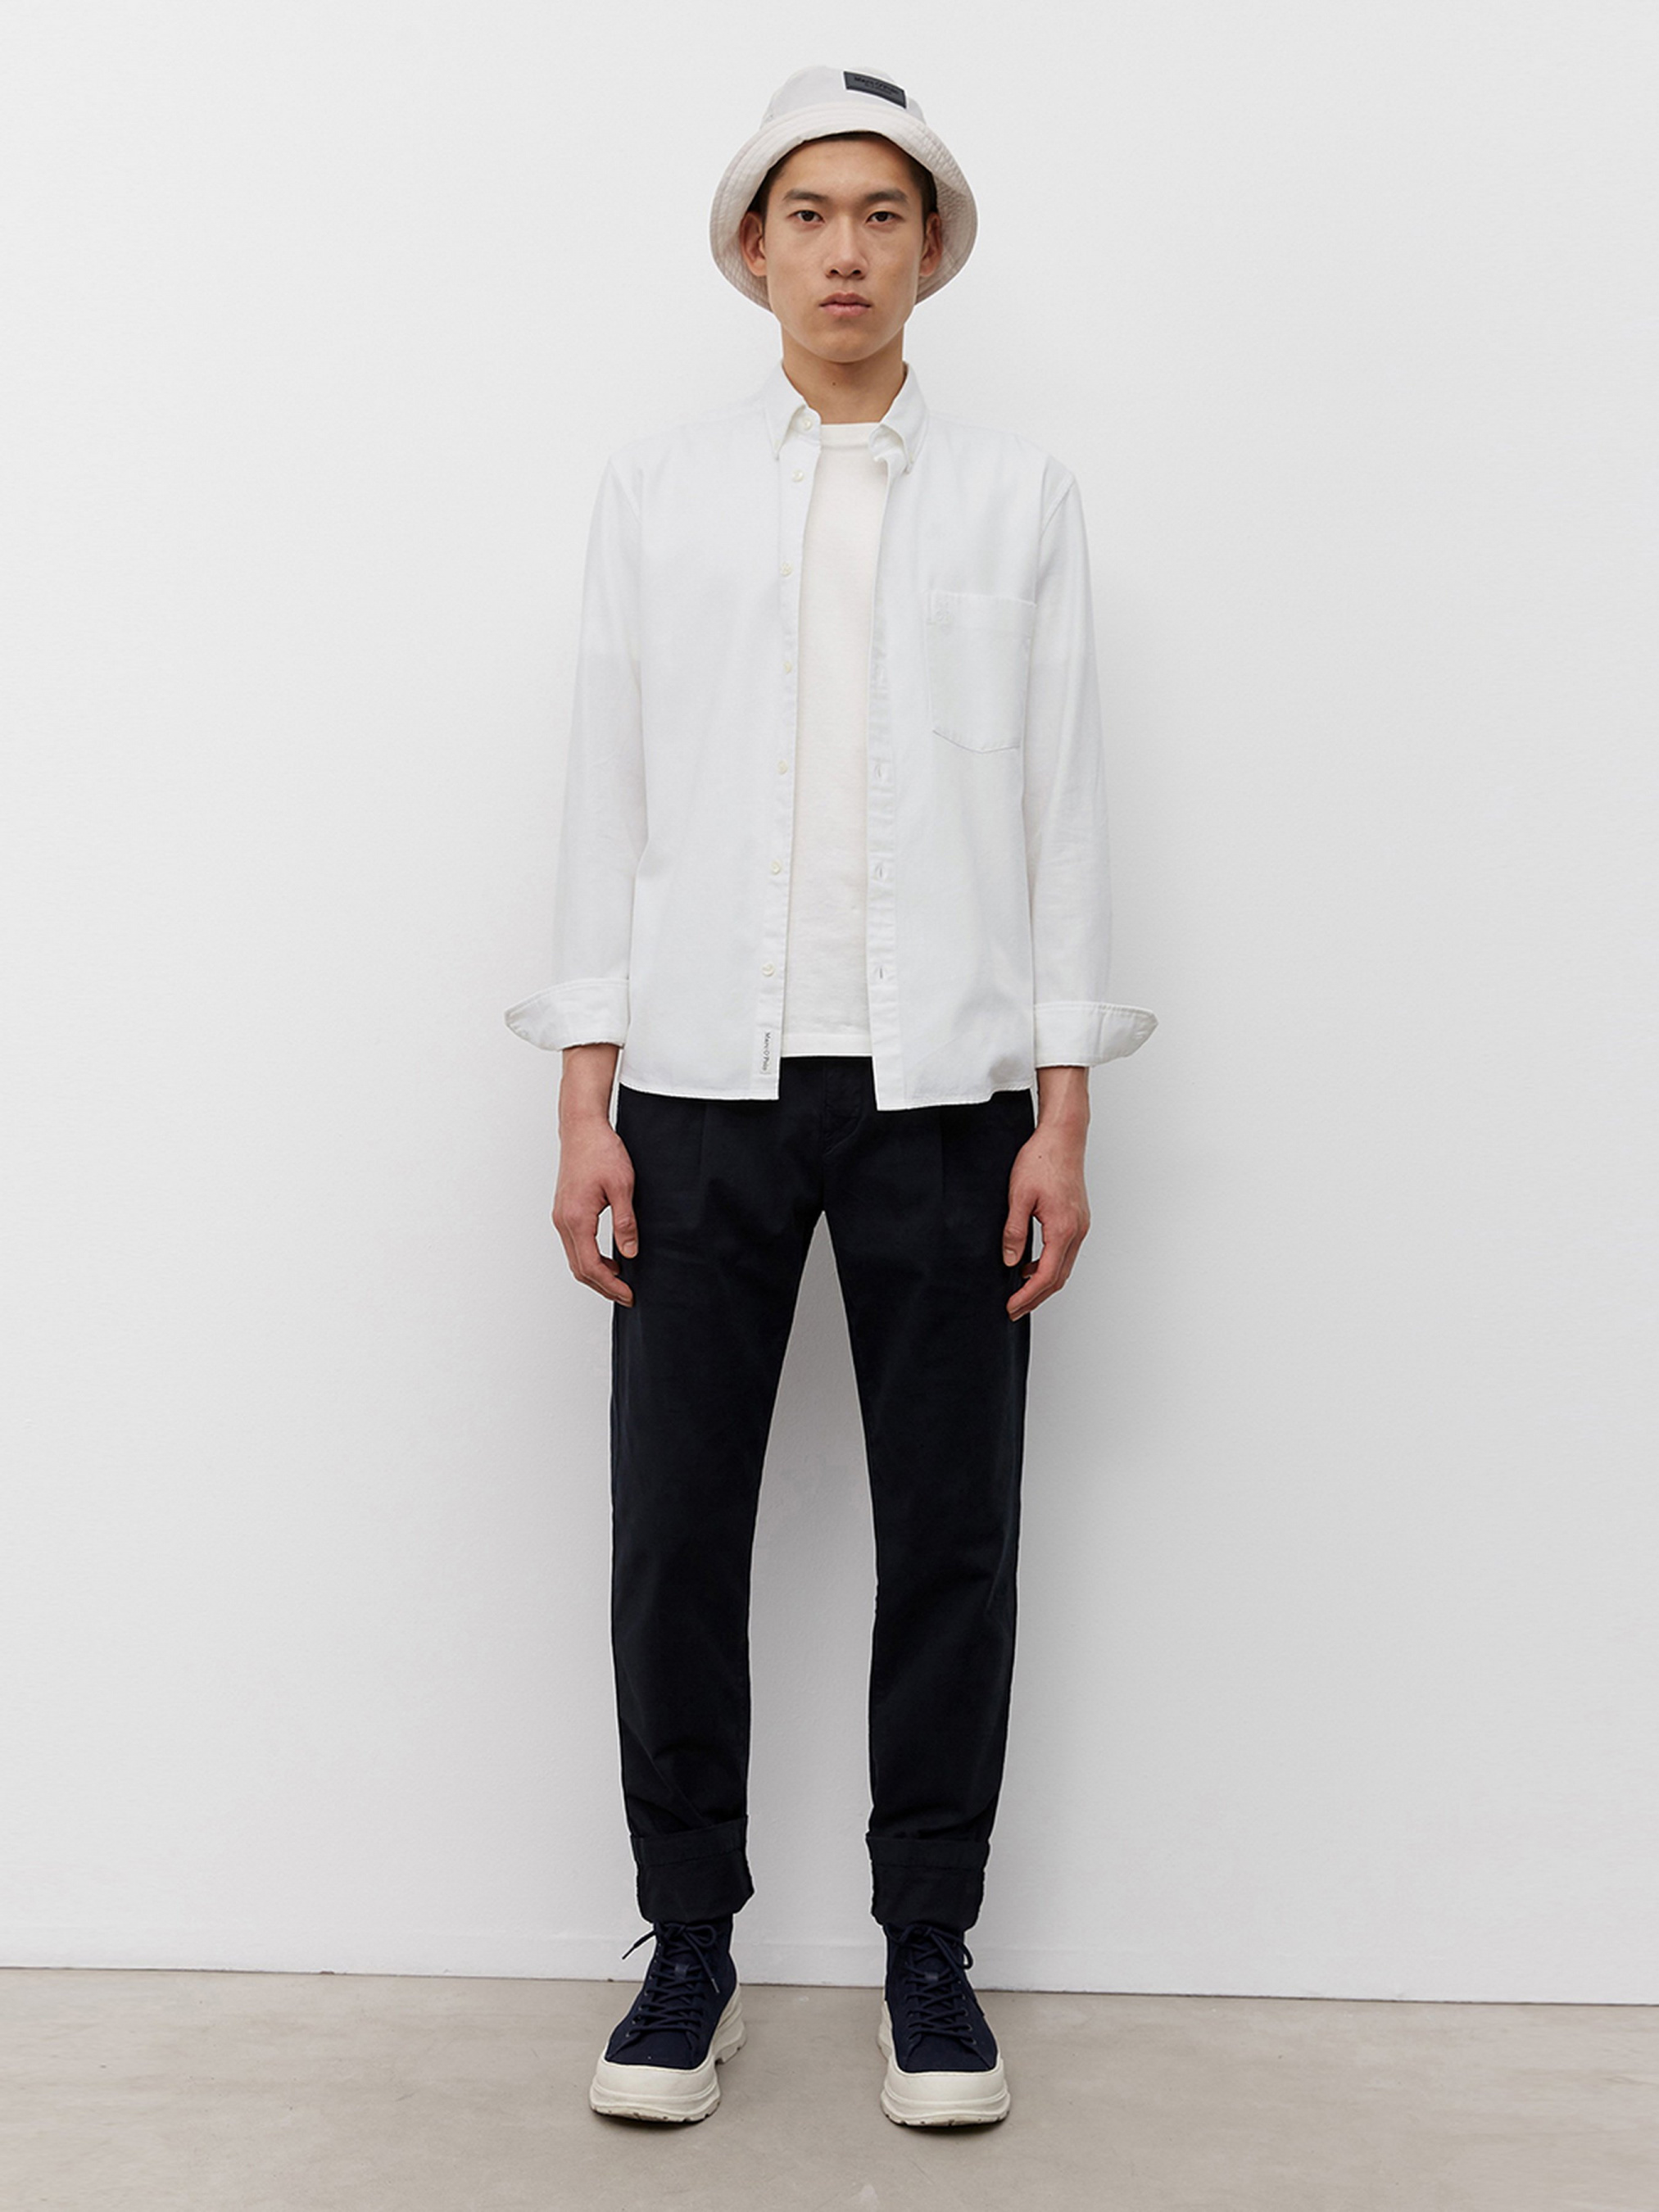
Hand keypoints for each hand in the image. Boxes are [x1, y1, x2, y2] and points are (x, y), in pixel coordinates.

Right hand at [552, 1045, 636, 1304]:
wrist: (582, 1129)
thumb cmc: (602, 1152)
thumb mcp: (623, 1187)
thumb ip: (625, 1222)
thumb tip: (629, 1254)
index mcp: (577, 1218)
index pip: (591, 1266)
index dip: (611, 1285)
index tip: (629, 1294)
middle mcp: (563, 1221)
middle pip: (579, 1268)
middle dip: (603, 1286)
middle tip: (627, 1295)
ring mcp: (561, 1217)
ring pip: (575, 1258)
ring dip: (596, 1273)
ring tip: (621, 1280)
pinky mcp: (564, 1211)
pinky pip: (574, 1244)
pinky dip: (590, 1258)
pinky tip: (609, 1258)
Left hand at [1002, 1107, 1089, 1319]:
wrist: (1062, 1136)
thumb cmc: (1041, 1160)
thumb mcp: (1018, 1196)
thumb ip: (1014, 1231)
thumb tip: (1010, 1261)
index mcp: (1063, 1229)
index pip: (1046, 1276)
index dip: (1028, 1296)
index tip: (1011, 1307)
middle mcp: (1077, 1231)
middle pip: (1059, 1278)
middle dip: (1036, 1297)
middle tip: (1013, 1309)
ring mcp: (1081, 1225)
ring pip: (1064, 1266)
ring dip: (1043, 1283)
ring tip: (1020, 1291)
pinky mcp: (1078, 1219)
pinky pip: (1066, 1252)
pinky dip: (1050, 1265)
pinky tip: (1031, 1265)